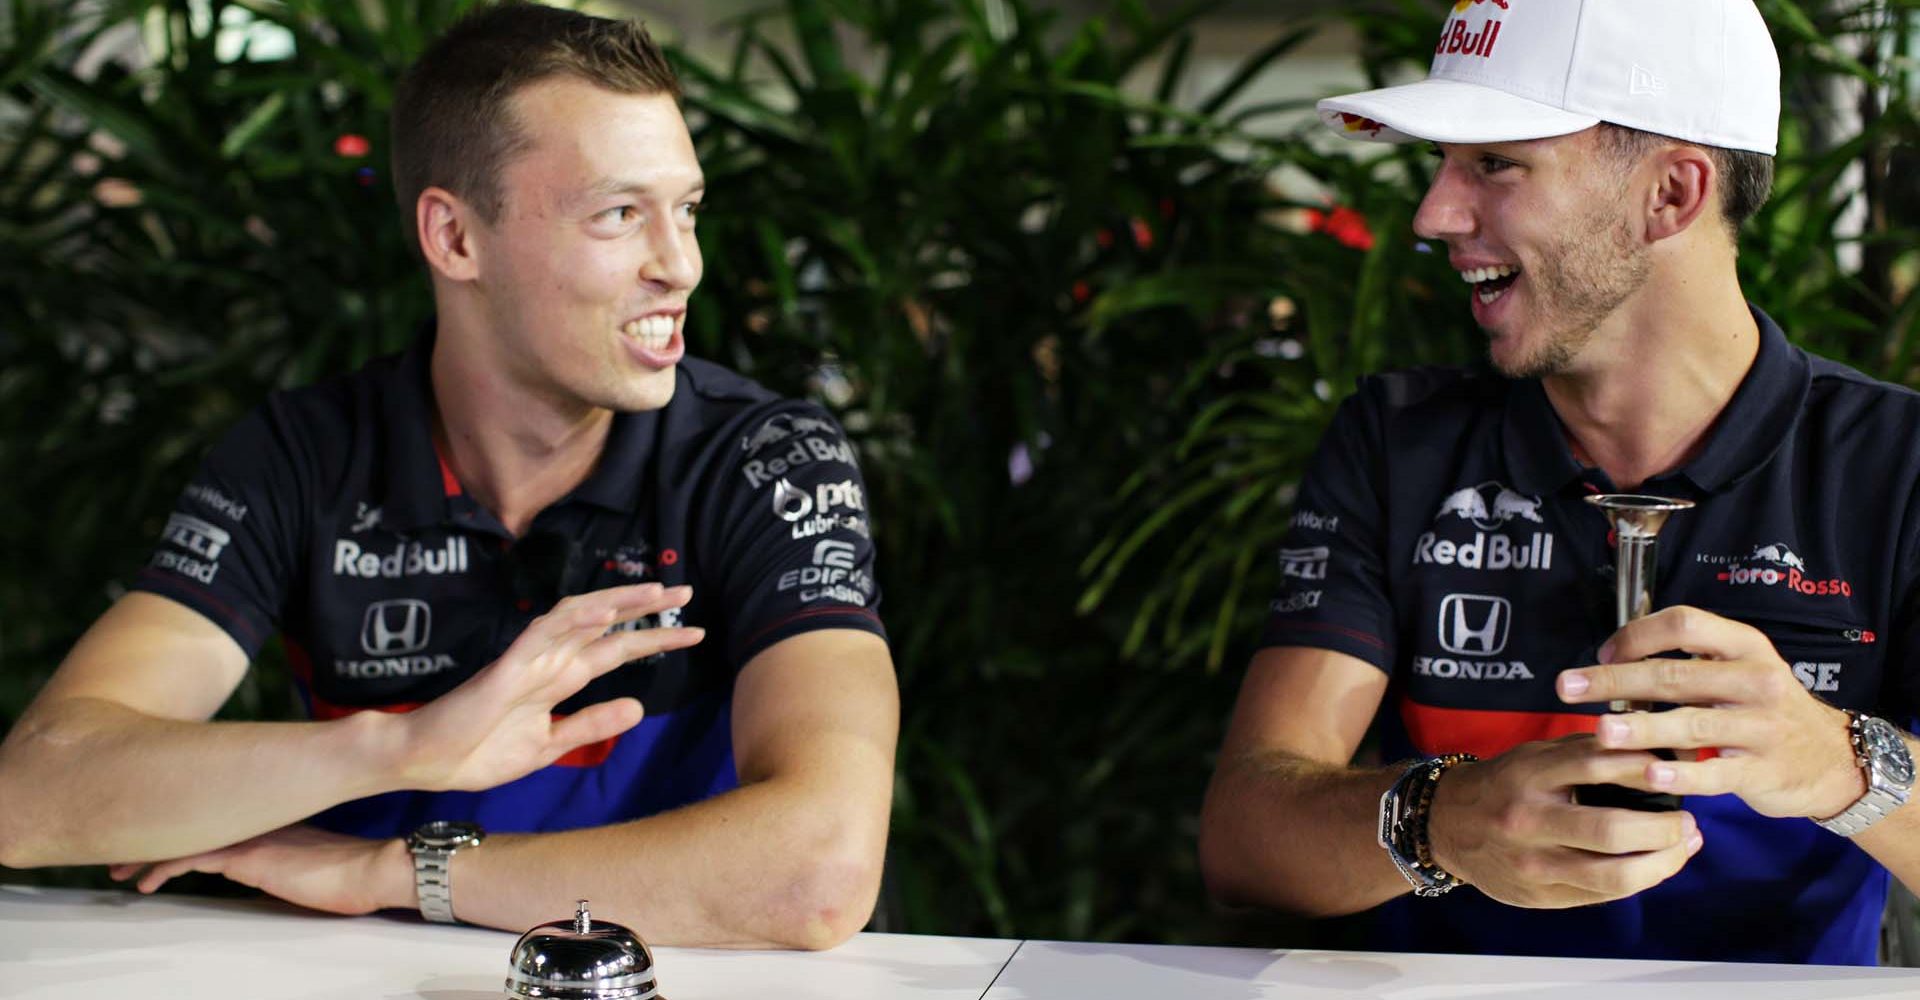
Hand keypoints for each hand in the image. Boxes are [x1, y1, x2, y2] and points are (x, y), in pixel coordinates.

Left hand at [110, 824, 409, 914]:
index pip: (213, 815)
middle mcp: (254, 819)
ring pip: (183, 836)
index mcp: (268, 817)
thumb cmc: (352, 869)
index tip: (152, 834)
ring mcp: (248, 834)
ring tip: (121, 872)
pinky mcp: (246, 856)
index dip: (178, 824)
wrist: (372, 867)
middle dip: (150, 836)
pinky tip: (146, 881)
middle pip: (189, 821)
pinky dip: (163, 866)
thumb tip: (268, 865)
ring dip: (147, 854)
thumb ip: (285, 853)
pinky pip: (191, 857)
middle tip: (119, 854)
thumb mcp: (311, 857)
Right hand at [400, 583, 704, 791]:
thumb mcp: (549, 746)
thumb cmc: (478, 751)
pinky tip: (603, 611)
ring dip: (617, 602)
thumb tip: (639, 708)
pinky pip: (541, 635)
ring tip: (655, 591)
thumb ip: (590, 725)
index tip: (694, 632)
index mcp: (560, 680)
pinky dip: (573, 620)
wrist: (424, 762)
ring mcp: (528, 661)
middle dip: (646, 610)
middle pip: (605, 626)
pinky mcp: (505, 669)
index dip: (654, 640)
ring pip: (578, 618)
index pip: (616, 651)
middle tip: (687, 593)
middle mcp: (549, 662)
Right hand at [1426, 735, 1700, 907]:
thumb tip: (1661, 749)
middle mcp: (1529, 820)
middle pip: (1613, 828)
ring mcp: (1534, 863)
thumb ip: (1589, 752)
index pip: (1600, 765)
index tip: (1682, 769)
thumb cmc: (1505, 785)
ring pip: (1615, 874)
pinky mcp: (1539, 894)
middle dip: (1665, 828)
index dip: (1650, 768)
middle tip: (1688, 821)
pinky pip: (1602, 894)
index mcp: (1530, 775)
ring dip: (1663, 863)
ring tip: (1682, 846)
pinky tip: (1655, 865)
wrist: (1446, 826)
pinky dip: (1639, 880)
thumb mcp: (1536, 755)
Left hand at [1558, 605, 1862, 819]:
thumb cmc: (1764, 710)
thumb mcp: (1739, 671)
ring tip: (1601, 733)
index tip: (1603, 654)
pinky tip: (1649, 773)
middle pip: (1675, 674)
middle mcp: (1757, 680)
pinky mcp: (1763, 771)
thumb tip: (1612, 662)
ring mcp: (1762, 727)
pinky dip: (1681, 773)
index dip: (1637, 635)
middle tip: (1568, 688)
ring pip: (1692, 723)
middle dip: (1615, 681)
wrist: (1832, 761)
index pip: (1684, 623)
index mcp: (1745, 646)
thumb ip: (1689, 663)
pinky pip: (1716, 773)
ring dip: (1642, 728)